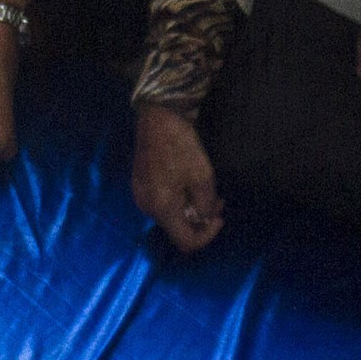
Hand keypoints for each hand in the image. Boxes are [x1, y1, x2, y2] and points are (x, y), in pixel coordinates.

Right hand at [132, 102, 223, 251]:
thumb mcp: (202, 176)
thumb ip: (206, 205)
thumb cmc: (181, 145)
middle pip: (177, 229)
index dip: (207, 236)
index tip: (219, 218)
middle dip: (200, 220)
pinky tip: (189, 185)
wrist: (157, 117)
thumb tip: (205, 219)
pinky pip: (162, 204)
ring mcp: (141, 197)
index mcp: (162, 208)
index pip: (186, 242)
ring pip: (171, 217)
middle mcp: (147, 208)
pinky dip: (179, 201)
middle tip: (218, 202)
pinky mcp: (140, 186)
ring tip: (207, 192)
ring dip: (191, 210)